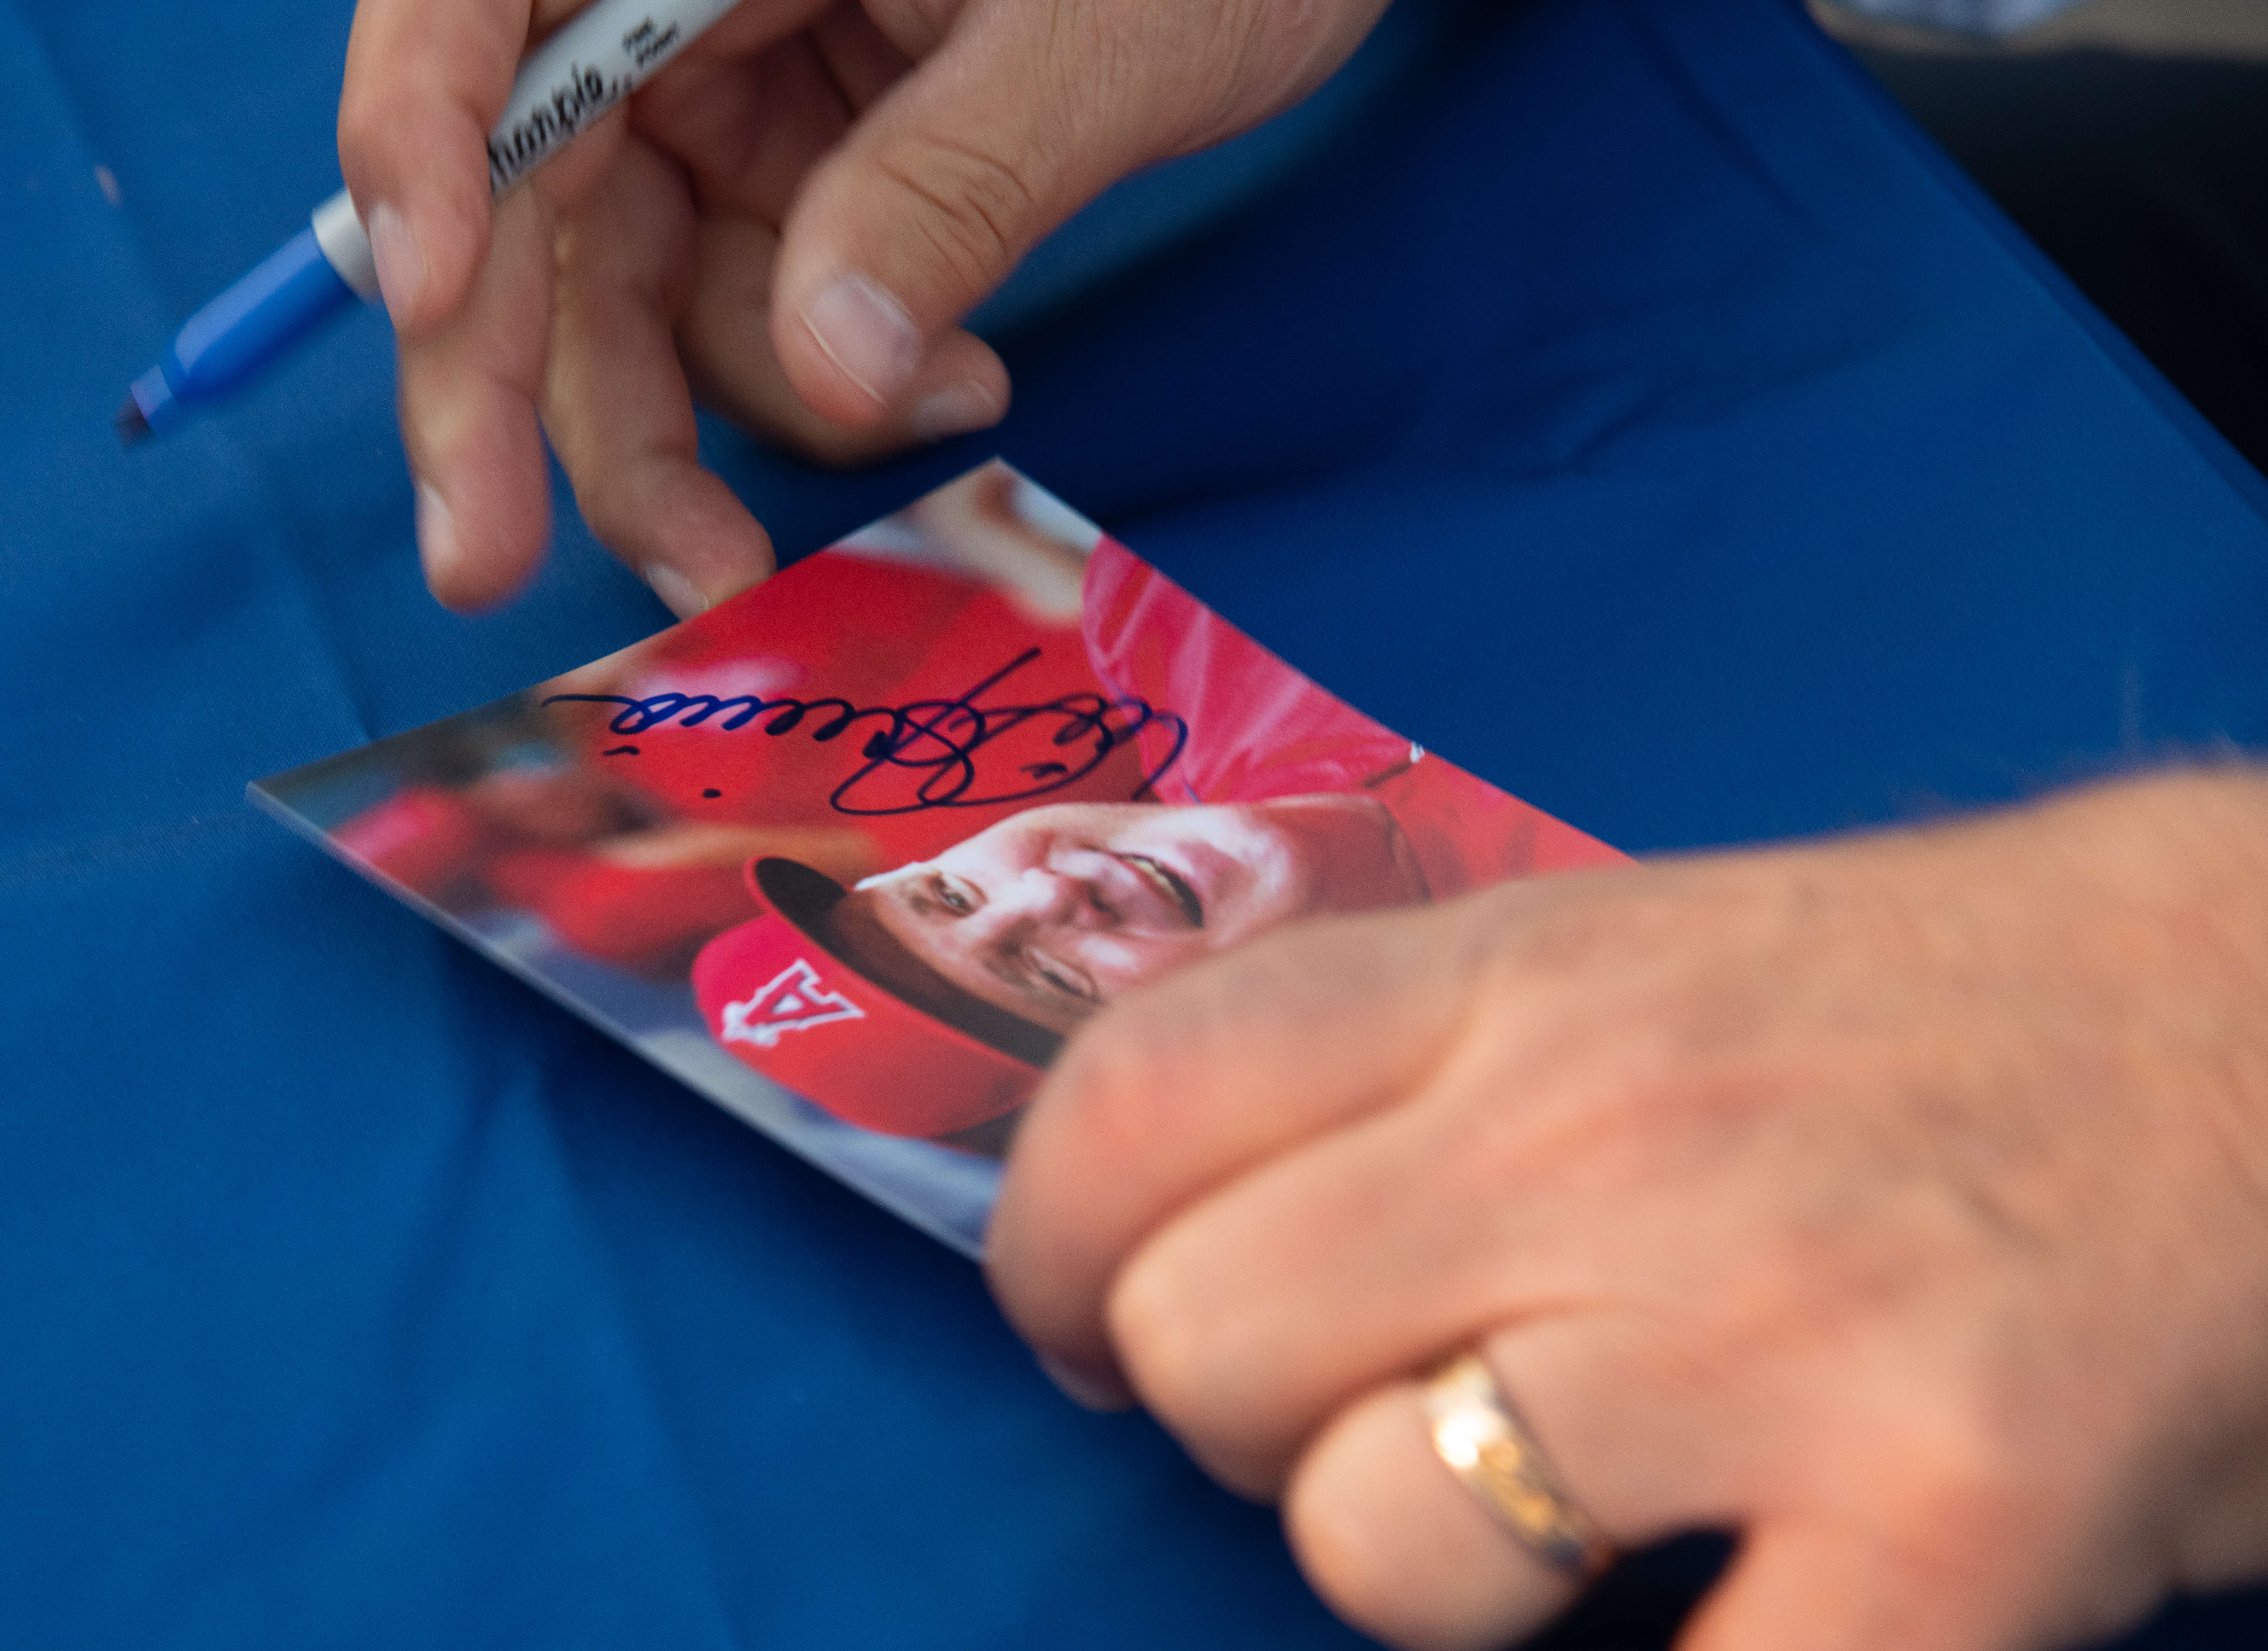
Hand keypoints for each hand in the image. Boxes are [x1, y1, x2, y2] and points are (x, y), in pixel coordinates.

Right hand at [337, 0, 1392, 612]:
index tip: (429, 294)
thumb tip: (827, 375)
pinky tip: (957, 385)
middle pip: (521, 188)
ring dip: (715, 424)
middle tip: (481, 564)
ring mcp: (730, 85)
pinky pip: (753, 306)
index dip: (415, 134)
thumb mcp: (1099, 32)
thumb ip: (951, 186)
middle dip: (507, 387)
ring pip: (634, 290)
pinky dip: (828, 380)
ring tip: (931, 428)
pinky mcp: (800, 164)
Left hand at [986, 769, 2267, 1650]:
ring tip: (1562, 1509)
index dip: (1046, 1250)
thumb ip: (1410, 1064)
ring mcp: (1776, 1328)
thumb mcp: (1632, 956)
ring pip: (1373, 1544)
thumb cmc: (1925, 1009)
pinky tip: (1723, 1623)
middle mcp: (1610, 1135)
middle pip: (1200, 1346)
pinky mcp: (1949, 1516)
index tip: (1082, 1316)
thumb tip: (1178, 1208)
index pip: (1132, 1104)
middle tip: (1359, 1411)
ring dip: (1424, 1568)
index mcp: (1520, 981)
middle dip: (1235, 1422)